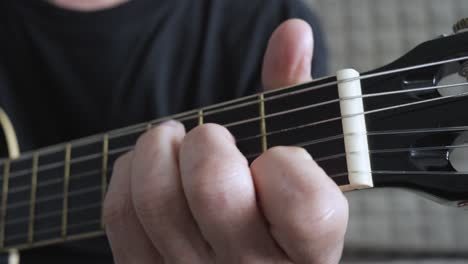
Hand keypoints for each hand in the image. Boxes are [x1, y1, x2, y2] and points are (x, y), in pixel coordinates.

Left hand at [104, 19, 348, 263]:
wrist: (238, 262)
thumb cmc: (271, 209)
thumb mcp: (297, 168)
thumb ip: (294, 100)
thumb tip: (293, 33)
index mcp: (307, 252)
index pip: (306, 207)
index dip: (287, 165)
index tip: (275, 158)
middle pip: (215, 189)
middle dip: (208, 141)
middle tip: (210, 137)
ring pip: (157, 198)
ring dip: (159, 149)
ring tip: (173, 143)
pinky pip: (122, 215)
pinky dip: (129, 174)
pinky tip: (149, 169)